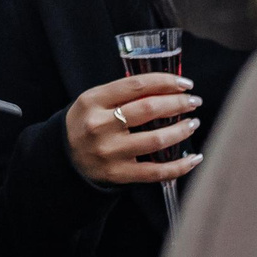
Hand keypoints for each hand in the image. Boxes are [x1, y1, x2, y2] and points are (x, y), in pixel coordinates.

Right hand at [64, 74, 200, 187]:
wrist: (63, 158)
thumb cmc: (85, 124)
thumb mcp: (93, 101)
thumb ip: (122, 93)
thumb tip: (166, 88)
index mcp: (93, 101)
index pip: (136, 85)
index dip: (166, 82)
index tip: (186, 84)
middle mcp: (100, 126)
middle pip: (149, 109)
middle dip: (179, 103)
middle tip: (194, 102)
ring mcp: (109, 152)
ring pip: (156, 140)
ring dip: (181, 131)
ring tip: (193, 124)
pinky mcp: (118, 174)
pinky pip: (155, 172)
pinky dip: (179, 166)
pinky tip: (194, 159)